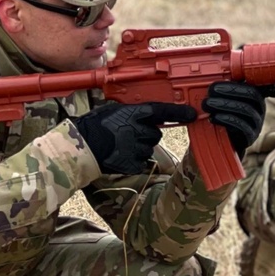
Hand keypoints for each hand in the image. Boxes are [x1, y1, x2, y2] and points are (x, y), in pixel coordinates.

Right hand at [74, 101, 196, 175]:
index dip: (179, 112)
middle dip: (146, 135)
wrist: (81, 146)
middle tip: (129, 135)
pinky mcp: (133, 164)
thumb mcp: (114, 110)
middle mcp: (138, 130)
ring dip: (139, 148)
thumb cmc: (94, 125)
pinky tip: (121, 156)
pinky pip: (141, 162)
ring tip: (122, 146)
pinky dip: (134, 161)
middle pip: (155, 134)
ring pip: (148, 149)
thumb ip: (132, 112)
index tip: (193, 114)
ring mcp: (136, 148)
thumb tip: (148, 114)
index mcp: (133, 114)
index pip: (162, 111)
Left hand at [201, 78, 274, 157]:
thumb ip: (220, 87)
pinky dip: (226, 120)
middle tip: (212, 89)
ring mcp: (257, 124)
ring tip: (207, 104)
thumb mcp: (219, 99)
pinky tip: (214, 117)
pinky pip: (241, 127)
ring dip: (224, 104)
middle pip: (252, 94)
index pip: (270, 86)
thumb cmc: (219, 115)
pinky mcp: (249, 138)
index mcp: (256, 96)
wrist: (217, 143)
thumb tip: (210, 74)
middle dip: (231, 89)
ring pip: (245, 109)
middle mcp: (260, 108)